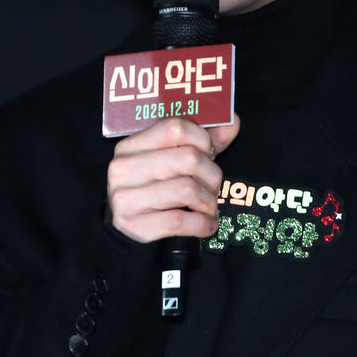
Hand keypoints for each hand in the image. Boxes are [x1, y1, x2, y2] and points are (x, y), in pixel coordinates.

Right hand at [107, 115, 239, 242]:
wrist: (124, 234)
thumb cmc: (153, 190)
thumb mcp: (171, 162)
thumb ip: (201, 141)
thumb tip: (232, 121)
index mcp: (131, 145)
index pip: (175, 127)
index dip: (203, 138)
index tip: (210, 152)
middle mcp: (124, 168)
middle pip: (188, 158)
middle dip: (211, 174)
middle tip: (213, 185)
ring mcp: (125, 198)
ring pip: (187, 189)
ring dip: (208, 201)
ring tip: (208, 207)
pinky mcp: (133, 226)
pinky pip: (180, 221)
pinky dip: (202, 224)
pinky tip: (207, 224)